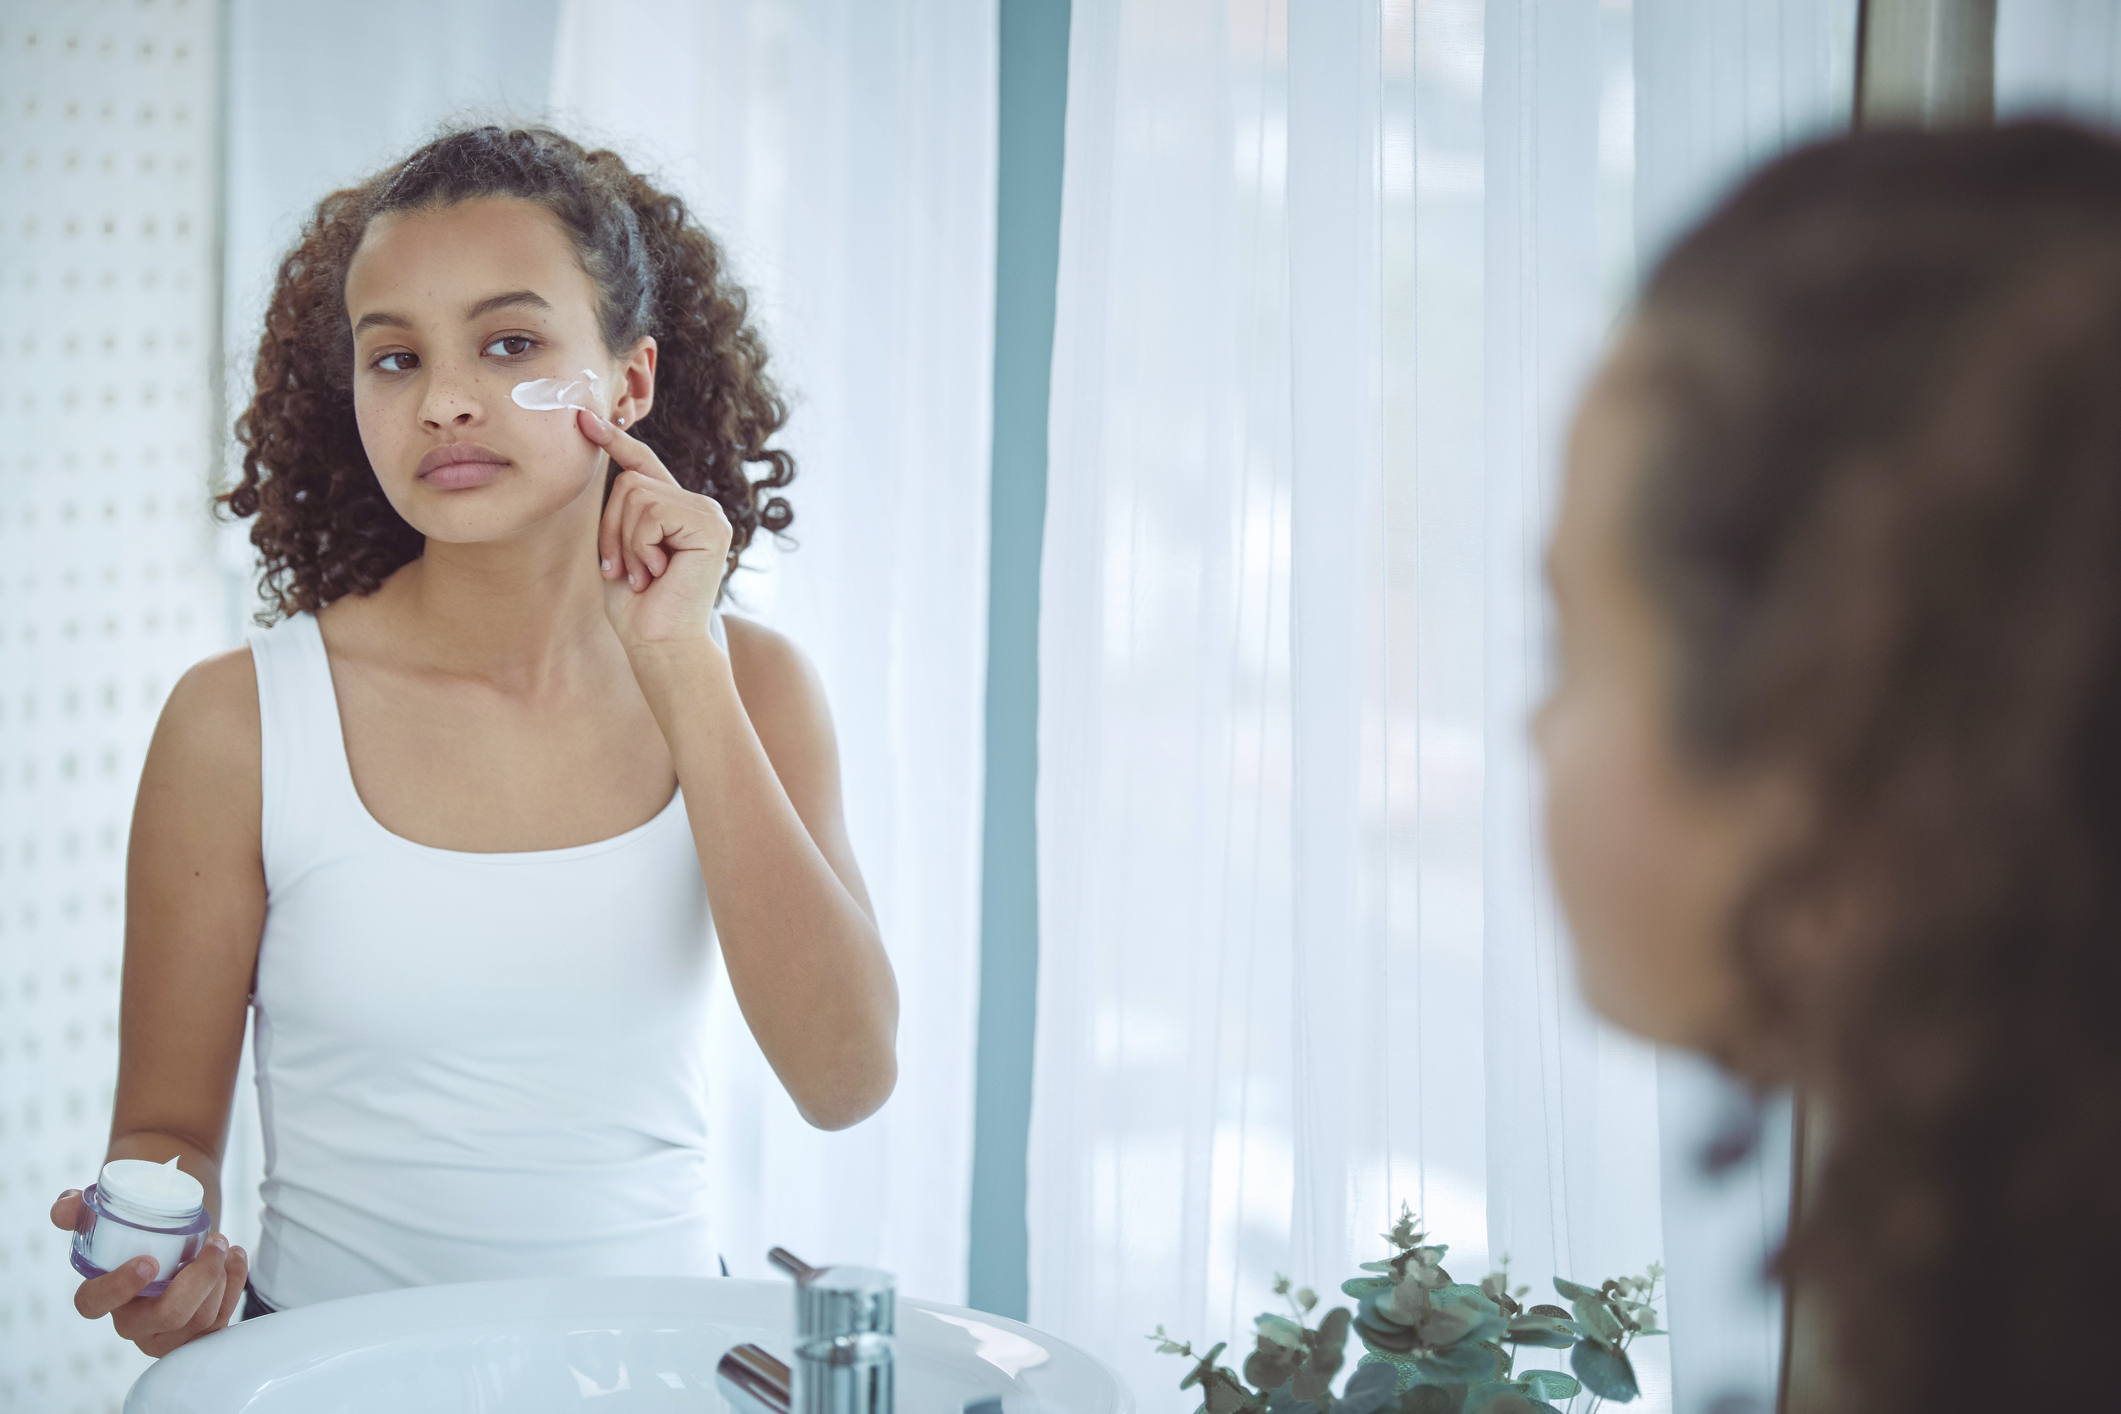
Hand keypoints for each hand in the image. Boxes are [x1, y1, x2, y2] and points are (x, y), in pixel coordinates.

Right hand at [53, 1189, 248, 1356]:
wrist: (171, 1231)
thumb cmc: (134, 1229)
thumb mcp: (105, 1216)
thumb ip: (76, 1209)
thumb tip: (64, 1206)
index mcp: (102, 1295)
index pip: (94, 1304)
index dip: (118, 1288)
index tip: (148, 1262)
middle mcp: (134, 1321)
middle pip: (167, 1317)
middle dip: (198, 1280)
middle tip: (214, 1243)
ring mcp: (168, 1334)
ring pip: (201, 1320)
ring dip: (220, 1278)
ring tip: (223, 1246)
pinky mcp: (198, 1333)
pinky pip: (222, 1320)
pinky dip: (236, 1283)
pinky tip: (235, 1256)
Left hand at [581, 409, 733, 653]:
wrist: (660, 644)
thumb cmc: (638, 607)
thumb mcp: (619, 548)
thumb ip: (621, 512)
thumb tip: (611, 471)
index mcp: (678, 511)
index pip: (644, 464)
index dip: (615, 440)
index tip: (584, 420)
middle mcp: (699, 506)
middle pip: (630, 480)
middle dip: (612, 527)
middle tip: (624, 569)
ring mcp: (709, 514)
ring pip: (637, 495)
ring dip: (625, 541)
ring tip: (642, 575)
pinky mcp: (710, 525)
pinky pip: (652, 512)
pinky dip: (641, 545)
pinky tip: (656, 573)